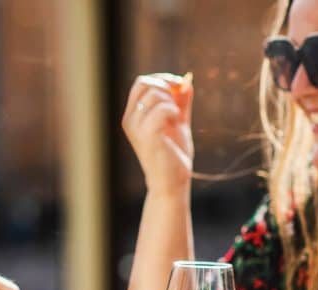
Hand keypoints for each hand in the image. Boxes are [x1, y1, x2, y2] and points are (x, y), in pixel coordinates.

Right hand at [121, 74, 194, 198]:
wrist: (172, 182)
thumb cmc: (173, 155)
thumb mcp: (178, 122)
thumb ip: (181, 102)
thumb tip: (186, 80)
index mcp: (133, 116)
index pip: (141, 83)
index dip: (162, 79)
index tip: (180, 90)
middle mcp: (130, 120)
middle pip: (144, 83)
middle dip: (166, 86)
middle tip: (179, 104)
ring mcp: (137, 129)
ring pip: (154, 94)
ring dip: (171, 102)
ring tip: (176, 118)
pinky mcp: (148, 137)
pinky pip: (161, 110)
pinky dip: (173, 111)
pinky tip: (177, 122)